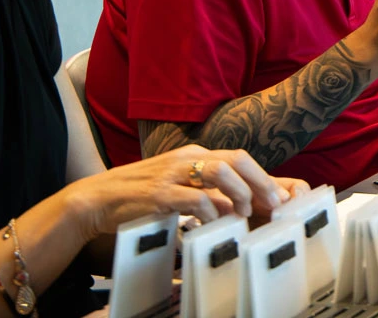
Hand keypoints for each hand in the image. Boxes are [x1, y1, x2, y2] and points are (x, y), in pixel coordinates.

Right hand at [64, 146, 291, 240]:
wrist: (97, 199)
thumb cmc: (140, 194)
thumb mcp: (177, 183)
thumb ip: (205, 188)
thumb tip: (238, 203)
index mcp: (193, 154)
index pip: (238, 157)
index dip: (262, 175)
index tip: (279, 196)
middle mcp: (186, 159)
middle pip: (235, 159)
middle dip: (259, 181)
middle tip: (272, 204)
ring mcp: (172, 174)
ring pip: (217, 172)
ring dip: (237, 193)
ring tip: (243, 213)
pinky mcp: (158, 194)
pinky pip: (192, 198)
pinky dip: (209, 211)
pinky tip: (213, 223)